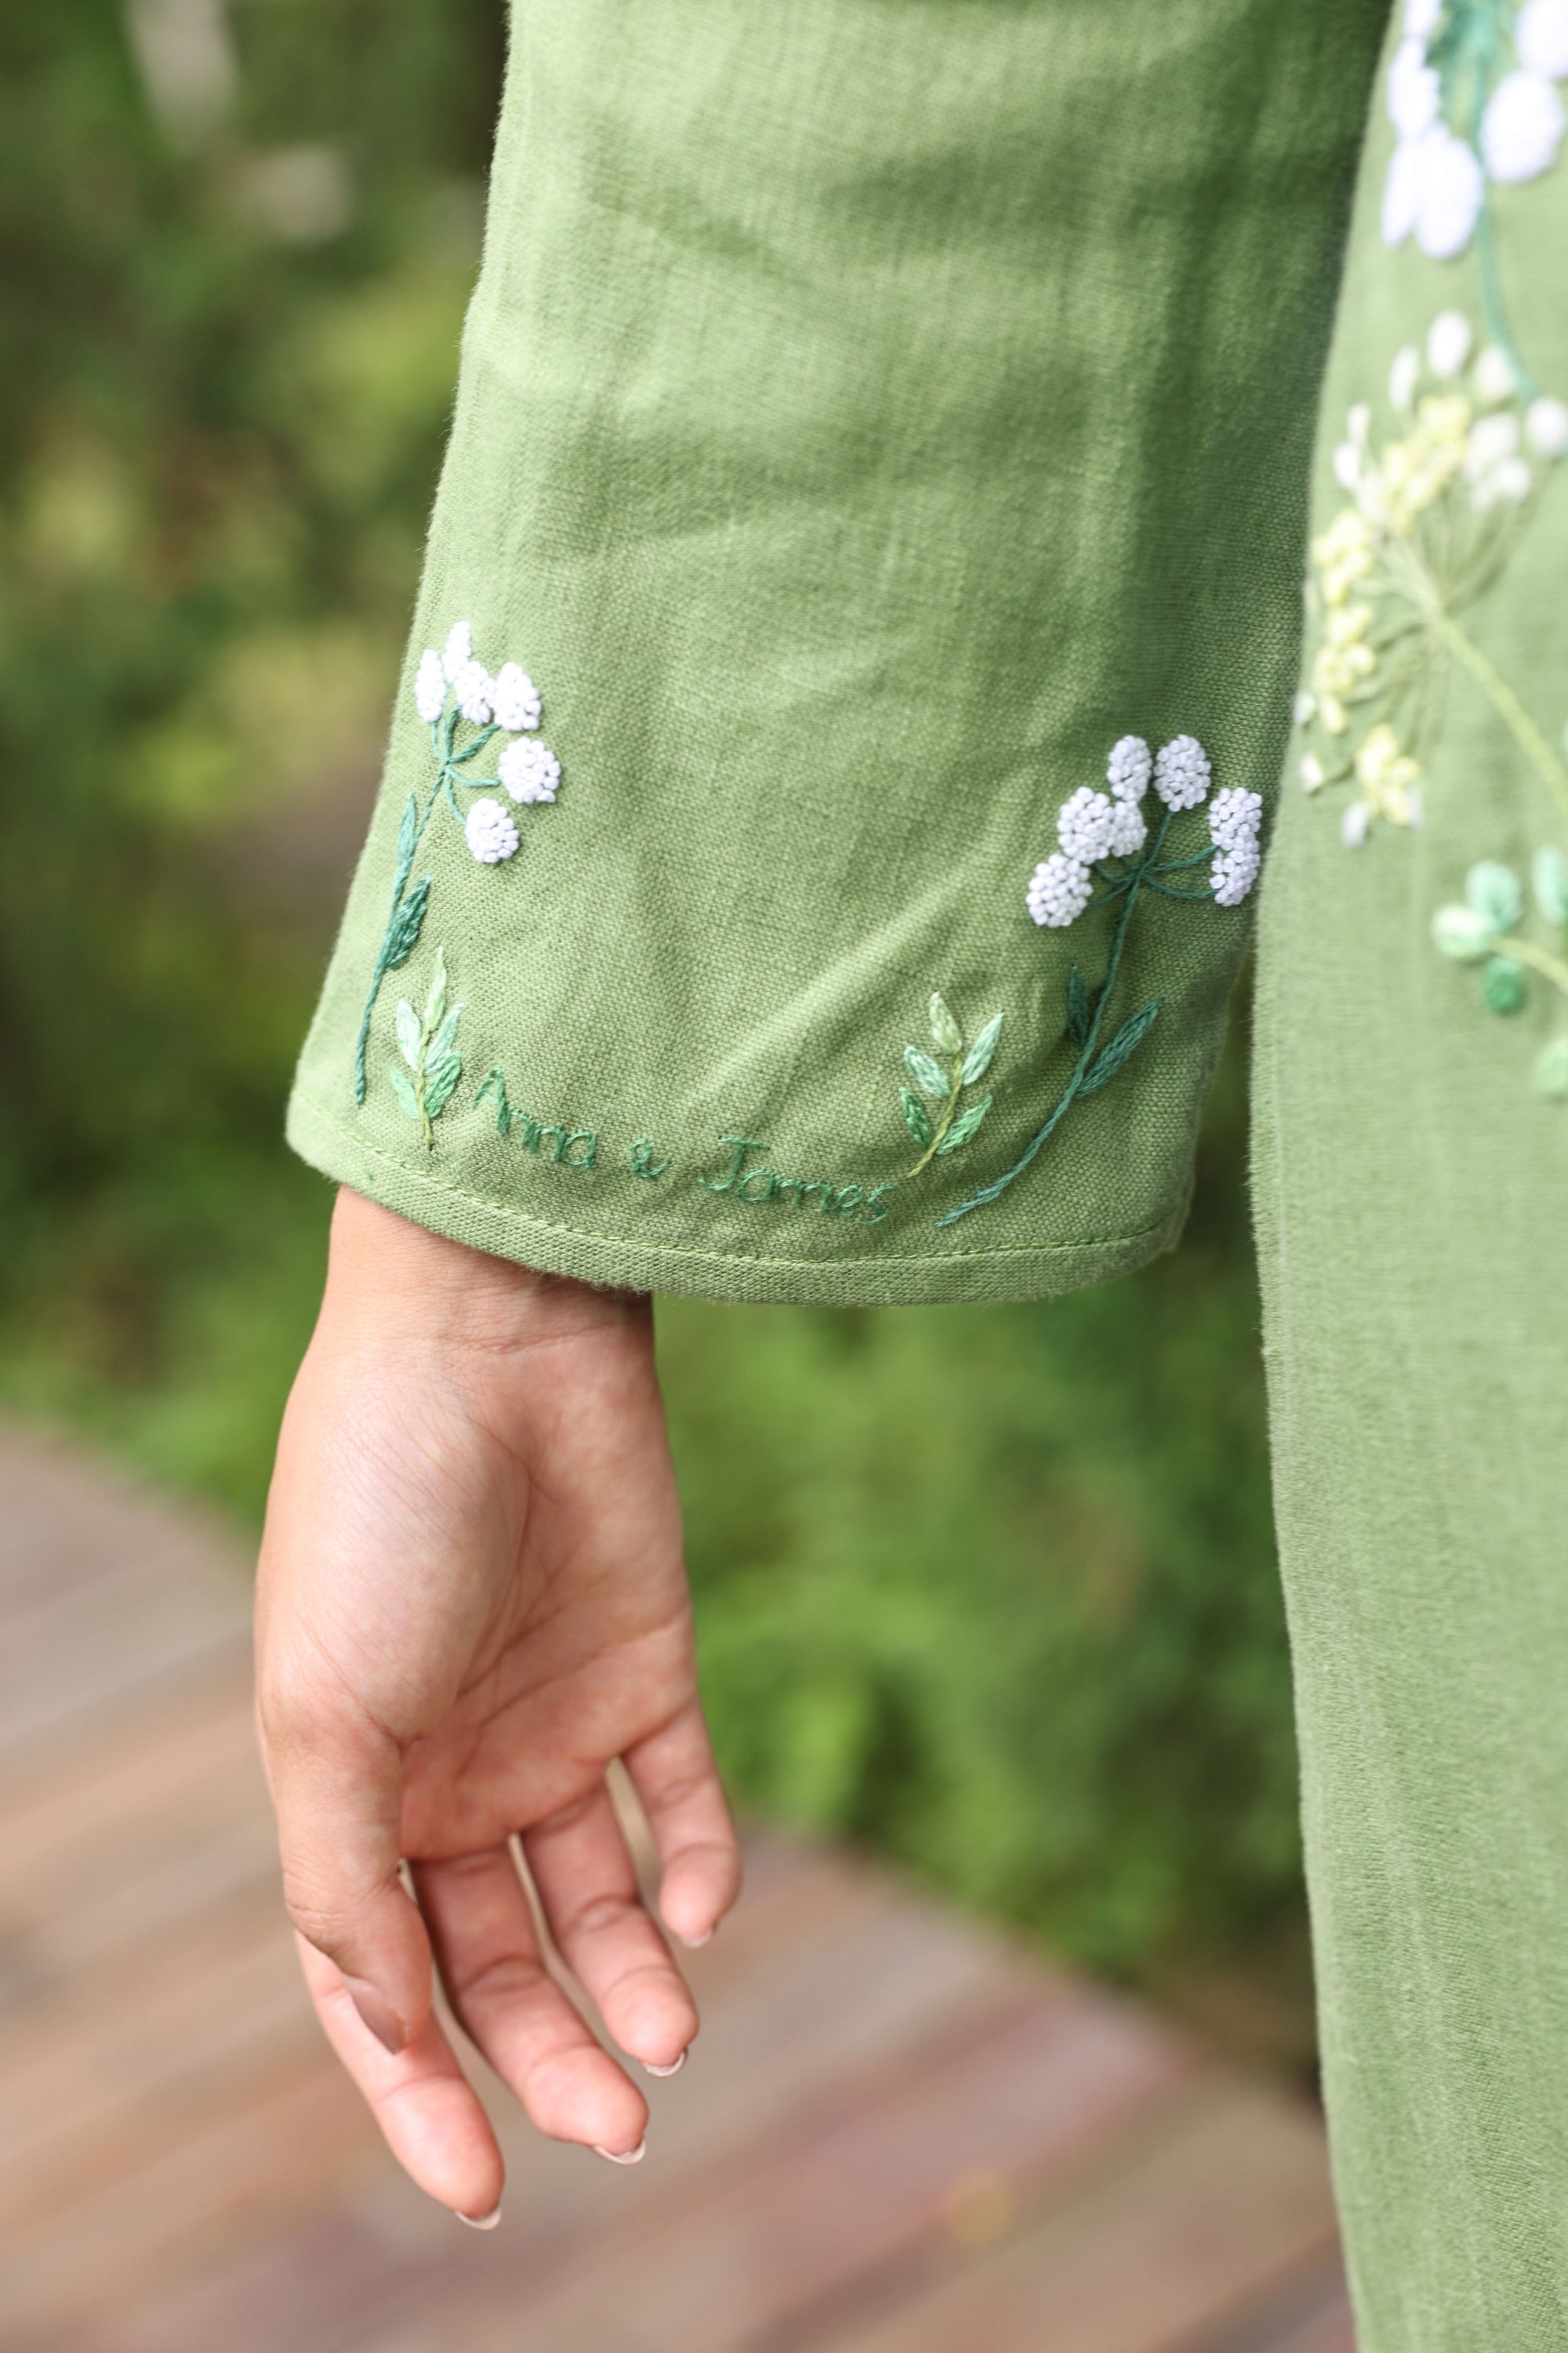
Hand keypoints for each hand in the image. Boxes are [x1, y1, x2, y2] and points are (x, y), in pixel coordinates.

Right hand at [254, 1188, 739, 2223]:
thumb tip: (392, 2033)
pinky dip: (700, 1862)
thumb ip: (345, 1876)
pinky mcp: (648, 1666)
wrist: (491, 1345)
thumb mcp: (323, 1710)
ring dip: (635, 1976)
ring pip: (598, 1896)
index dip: (420, 2091)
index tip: (480, 2190)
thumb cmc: (378, 1517)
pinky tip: (707, 1906)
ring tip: (669, 2037)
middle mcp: (452, 1771)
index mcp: (351, 1790)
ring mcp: (553, 1721)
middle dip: (551, 2051)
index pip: (382, 1982)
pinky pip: (682, 1795)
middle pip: (502, 1957)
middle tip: (618, 2126)